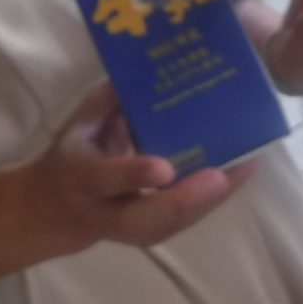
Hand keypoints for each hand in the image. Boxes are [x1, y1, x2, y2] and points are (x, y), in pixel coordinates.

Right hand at [29, 84, 252, 252]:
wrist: (58, 211)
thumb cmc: (74, 156)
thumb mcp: (78, 124)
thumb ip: (106, 101)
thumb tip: (141, 70)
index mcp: (81, 177)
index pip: (106, 178)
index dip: (135, 175)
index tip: (165, 167)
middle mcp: (104, 209)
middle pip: (144, 219)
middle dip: (184, 201)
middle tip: (219, 177)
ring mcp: (127, 229)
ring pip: (169, 225)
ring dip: (208, 202)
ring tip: (243, 169)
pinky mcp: (148, 233)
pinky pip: (181, 222)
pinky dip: (211, 201)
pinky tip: (238, 176)